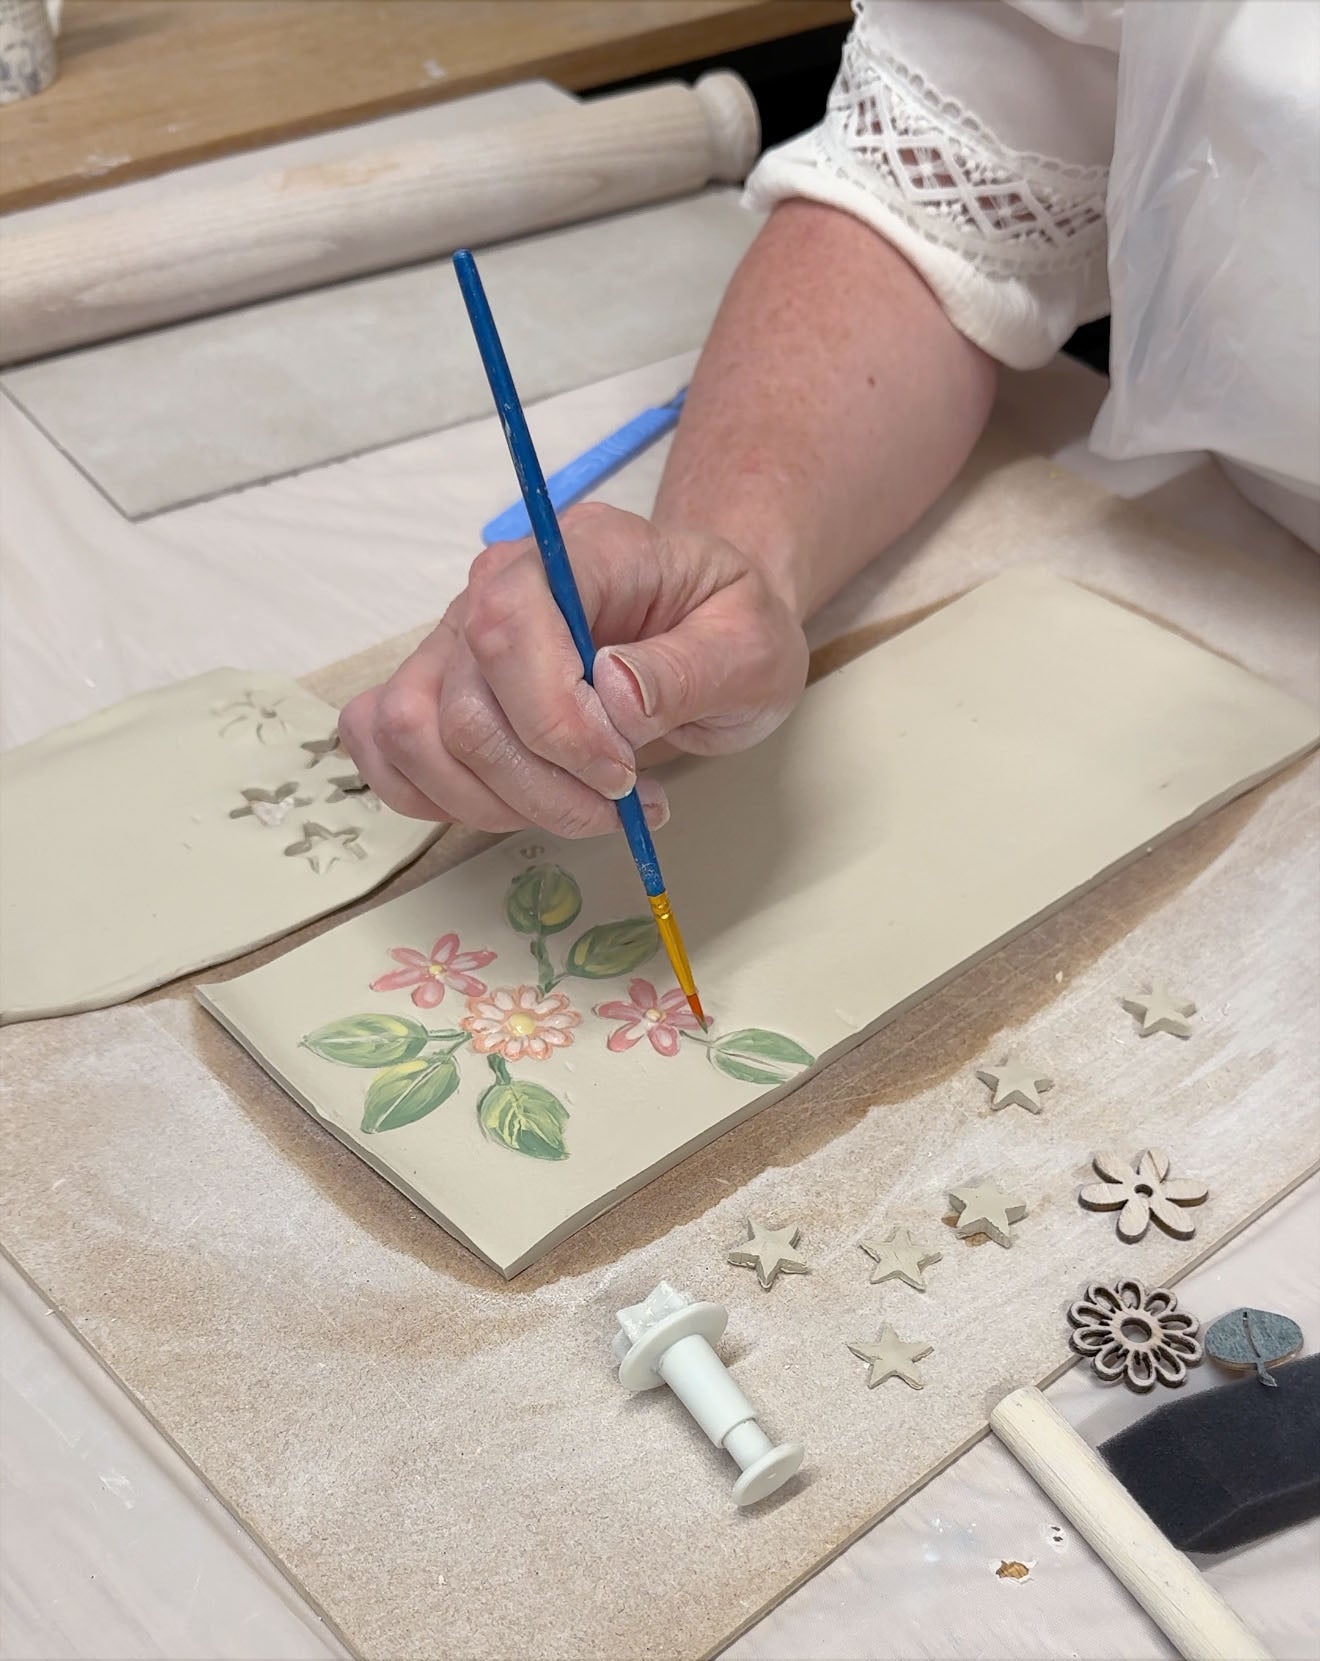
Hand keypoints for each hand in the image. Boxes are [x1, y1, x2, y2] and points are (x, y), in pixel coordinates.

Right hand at [338, 502, 808, 835]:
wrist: (706, 625)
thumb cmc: (728, 627)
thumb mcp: (752, 647)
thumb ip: (686, 670)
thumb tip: (611, 696)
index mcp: (576, 550)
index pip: (508, 622)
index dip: (553, 720)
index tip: (622, 771)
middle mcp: (497, 582)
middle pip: (462, 702)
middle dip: (542, 783)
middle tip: (623, 801)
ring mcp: (456, 635)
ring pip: (417, 736)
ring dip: (498, 803)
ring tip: (584, 807)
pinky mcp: (437, 686)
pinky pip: (385, 747)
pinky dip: (438, 797)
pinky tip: (514, 803)